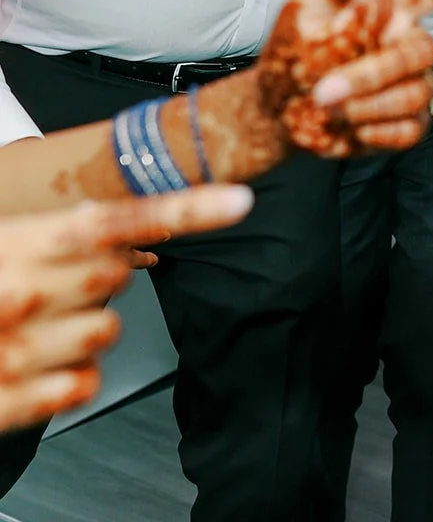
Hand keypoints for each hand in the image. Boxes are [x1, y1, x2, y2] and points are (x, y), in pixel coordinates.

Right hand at [0, 186, 254, 432]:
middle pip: (116, 274)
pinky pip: (82, 383)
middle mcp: (21, 295)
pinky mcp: (11, 401)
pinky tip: (33, 364)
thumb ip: (50, 234)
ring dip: (81, 325)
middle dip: (95, 274)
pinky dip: (68, 376)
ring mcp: (16, 351)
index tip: (239, 201)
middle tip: (49, 282)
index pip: (116, 218)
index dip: (185, 209)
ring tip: (31, 324)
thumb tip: (111, 229)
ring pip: (106, 328)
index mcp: (13, 243)